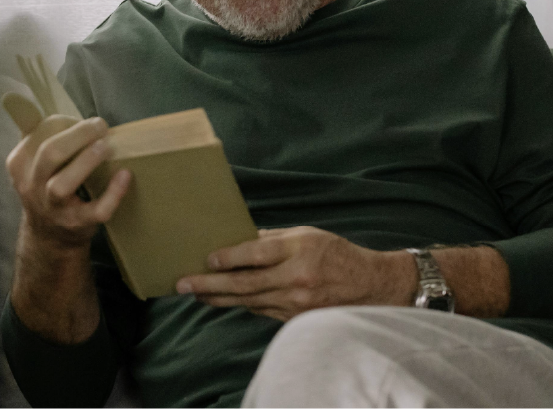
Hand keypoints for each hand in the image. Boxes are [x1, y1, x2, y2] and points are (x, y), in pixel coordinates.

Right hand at [5, 114, 133, 251]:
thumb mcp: (33, 162)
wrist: (48, 237)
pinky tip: (124, 176)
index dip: (63, 121)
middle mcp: (31, 185)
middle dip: (78, 135)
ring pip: (61, 185)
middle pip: (49, 154)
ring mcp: (52, 207)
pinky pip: (95, 210)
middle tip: (100, 126)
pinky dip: (112, 193)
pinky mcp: (76, 223)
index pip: (37, 133)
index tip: (81, 121)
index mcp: (20, 164)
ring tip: (106, 147)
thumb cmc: (46, 188)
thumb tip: (50, 106)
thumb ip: (37, 134)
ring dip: (86, 162)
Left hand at [175, 226, 415, 320]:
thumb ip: (273, 238)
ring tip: (195, 293)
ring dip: (218, 298)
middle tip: (183, 284)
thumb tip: (237, 238)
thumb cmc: (335, 254)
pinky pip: (260, 310)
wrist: (369, 286)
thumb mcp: (307, 235)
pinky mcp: (295, 318)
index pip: (257, 253)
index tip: (207, 260)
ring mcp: (296, 302)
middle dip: (210, 285)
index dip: (230, 257)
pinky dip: (241, 304)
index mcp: (300, 249)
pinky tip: (223, 300)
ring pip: (248, 301)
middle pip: (245, 284)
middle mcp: (296, 278)